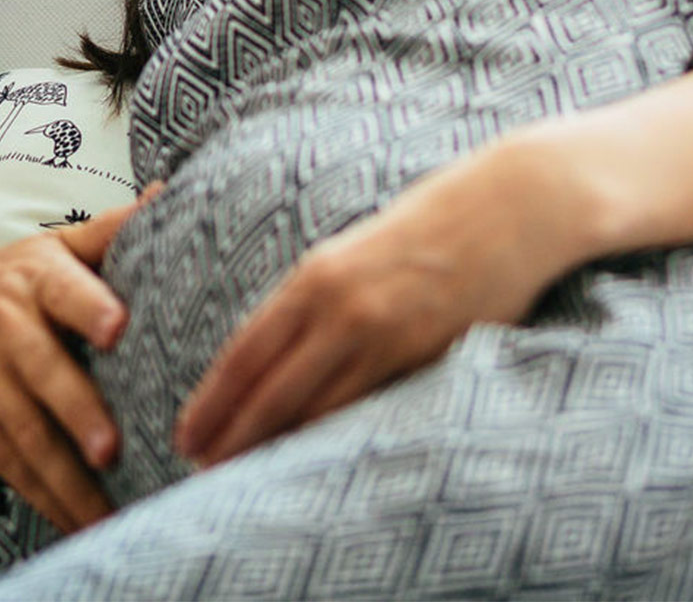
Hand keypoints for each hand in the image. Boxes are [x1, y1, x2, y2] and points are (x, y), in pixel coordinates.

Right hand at [0, 198, 142, 533]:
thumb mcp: (44, 246)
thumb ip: (108, 230)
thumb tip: (168, 196)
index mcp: (34, 279)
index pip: (63, 287)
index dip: (89, 306)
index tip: (118, 328)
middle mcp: (8, 329)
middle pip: (44, 372)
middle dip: (74, 411)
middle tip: (108, 447)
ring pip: (29, 435)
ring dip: (65, 477)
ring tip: (106, 513)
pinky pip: (15, 468)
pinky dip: (48, 500)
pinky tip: (84, 527)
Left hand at [174, 139, 593, 465]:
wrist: (507, 211)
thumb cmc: (426, 229)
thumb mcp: (350, 252)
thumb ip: (312, 301)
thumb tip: (271, 357)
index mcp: (313, 277)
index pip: (245, 353)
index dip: (211, 402)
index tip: (185, 435)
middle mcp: (340, 308)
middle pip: (270, 393)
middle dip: (231, 438)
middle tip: (200, 472)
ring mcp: (385, 336)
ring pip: (316, 412)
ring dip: (276, 450)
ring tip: (246, 481)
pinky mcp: (426, 358)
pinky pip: (368, 411)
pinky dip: (334, 442)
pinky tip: (313, 466)